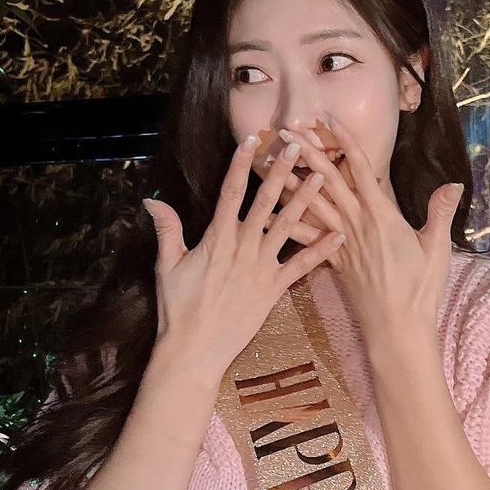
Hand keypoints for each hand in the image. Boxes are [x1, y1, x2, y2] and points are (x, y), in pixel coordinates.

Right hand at [141, 136, 343, 370]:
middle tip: (300, 147)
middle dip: (282, 172)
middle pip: (265, 202)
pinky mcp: (274, 289)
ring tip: (323, 177)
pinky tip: (339, 235)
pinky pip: (301, 267)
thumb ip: (166, 230)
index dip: (241, 163)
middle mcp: (242, 247)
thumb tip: (150, 200)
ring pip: (288, 227)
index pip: (230, 191)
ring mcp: (260, 268)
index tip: (252, 139)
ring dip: (306, 201)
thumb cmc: (177, 309)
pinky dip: (321, 251)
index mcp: (217, 238)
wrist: (194, 350)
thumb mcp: (167, 266)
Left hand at [274, 114, 463, 349]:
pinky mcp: (333, 262)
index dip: (344, 142)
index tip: (329, 119)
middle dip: (308, 152)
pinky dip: (287, 224)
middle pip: (328, 181)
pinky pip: (306, 239)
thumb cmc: (420, 289)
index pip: (360, 170)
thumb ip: (441, 213)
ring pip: (311, 205)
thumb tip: (454, 184)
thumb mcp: (436, 248)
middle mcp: (356, 225)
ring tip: (272, 162)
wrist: (397, 328)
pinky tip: (269, 214)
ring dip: (291, 180)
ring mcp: (341, 243)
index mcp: (381, 216)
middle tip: (290, 128)